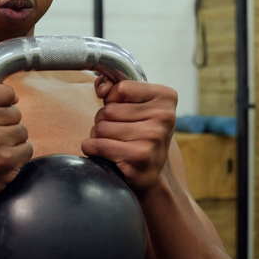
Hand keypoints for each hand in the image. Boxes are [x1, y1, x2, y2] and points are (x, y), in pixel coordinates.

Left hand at [81, 76, 177, 195]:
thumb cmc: (140, 134)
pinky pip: (98, 145)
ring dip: (98, 136)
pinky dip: (92, 148)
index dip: (112, 100)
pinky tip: (104, 153)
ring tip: (113, 143)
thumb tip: (100, 86)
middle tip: (117, 133)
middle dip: (104, 122)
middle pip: (108, 110)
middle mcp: (164, 116)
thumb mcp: (135, 106)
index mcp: (166, 97)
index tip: (122, 112)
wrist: (152, 172)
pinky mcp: (139, 155)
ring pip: (101, 127)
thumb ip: (115, 88)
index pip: (121, 88)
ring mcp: (153, 136)